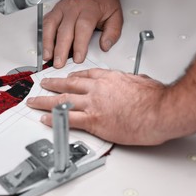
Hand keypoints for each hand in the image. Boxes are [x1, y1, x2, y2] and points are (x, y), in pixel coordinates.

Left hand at [26, 68, 168, 145]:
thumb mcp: (142, 81)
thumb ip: (130, 82)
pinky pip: (68, 119)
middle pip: (69, 84)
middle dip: (53, 84)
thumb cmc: (156, 98)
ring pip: (63, 101)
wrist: (160, 111)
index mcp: (109, 78)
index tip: (66, 77)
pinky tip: (45, 119)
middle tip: (43, 84)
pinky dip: (54, 119)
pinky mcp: (94, 121)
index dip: (72, 76)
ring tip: (35, 101)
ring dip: (46, 101)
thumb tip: (131, 84)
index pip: (85, 74)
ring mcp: (94, 104)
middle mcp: (98, 89)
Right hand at [43, 0, 122, 67]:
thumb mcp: (115, 17)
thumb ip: (112, 33)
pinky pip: (46, 23)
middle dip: (61, 49)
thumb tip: (105, 46)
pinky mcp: (55, 10)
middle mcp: (74, 8)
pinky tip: (45, 47)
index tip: (78, 58)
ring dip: (48, 43)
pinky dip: (44, 36)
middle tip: (60, 63)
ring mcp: (62, 9)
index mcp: (90, 10)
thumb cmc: (104, 4)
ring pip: (51, 25)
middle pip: (65, 30)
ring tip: (48, 57)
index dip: (79, 45)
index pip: (83, 28)